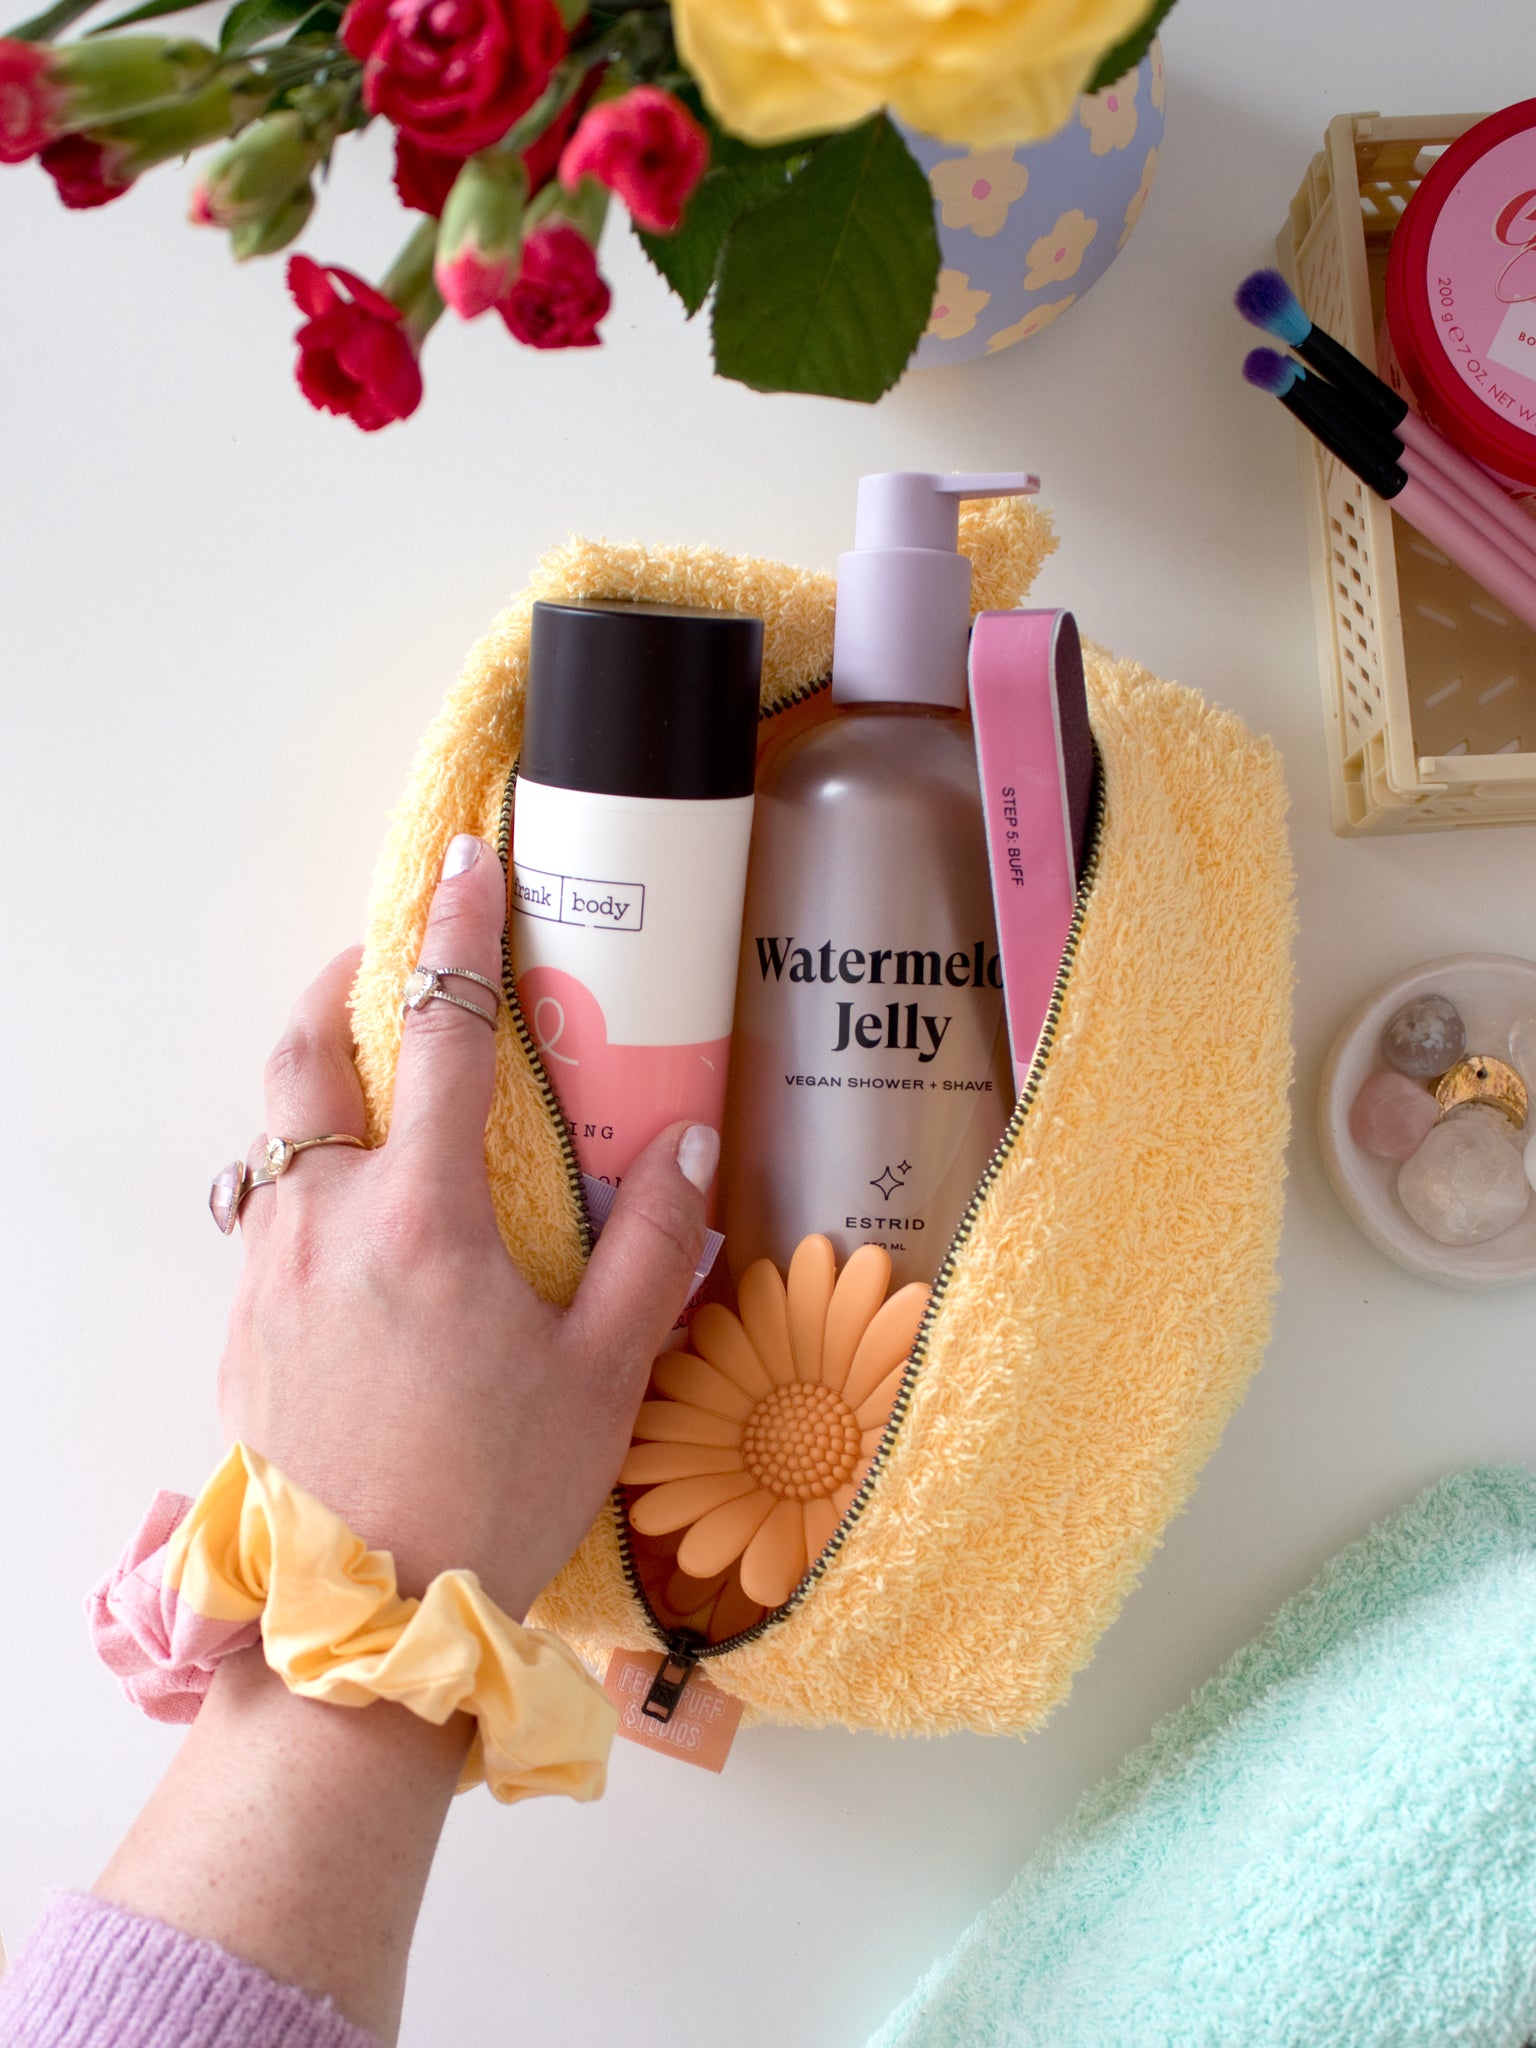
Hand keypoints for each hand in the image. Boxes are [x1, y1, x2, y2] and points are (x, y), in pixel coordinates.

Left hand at [220, 831, 716, 1619]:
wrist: (358, 1626)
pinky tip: (367, 1240)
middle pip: (304, 1055)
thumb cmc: (491, 1495)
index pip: (442, 1032)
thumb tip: (691, 1139)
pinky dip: (310, 1186)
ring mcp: (267, 1275)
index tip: (469, 862)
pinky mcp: (241, 1331)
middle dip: (341, 985)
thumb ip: (655, 1246)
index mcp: (421, 1215)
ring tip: (387, 1106)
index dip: (459, 933)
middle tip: (387, 963)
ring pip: (277, 1140)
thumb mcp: (603, 1374)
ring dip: (326, 1095)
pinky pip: (268, 1219)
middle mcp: (324, 1222)